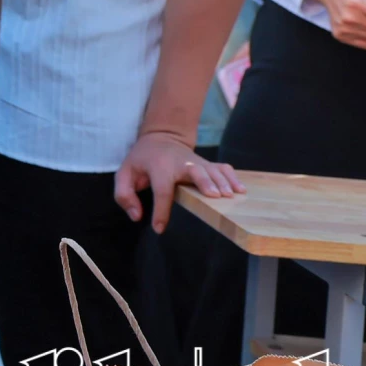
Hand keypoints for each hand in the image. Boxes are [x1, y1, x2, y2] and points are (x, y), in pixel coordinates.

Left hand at [114, 130, 243, 232]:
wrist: (161, 136)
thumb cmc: (142, 160)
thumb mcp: (124, 173)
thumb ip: (124, 195)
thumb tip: (137, 216)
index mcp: (158, 167)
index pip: (161, 189)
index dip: (161, 210)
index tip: (159, 228)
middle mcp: (180, 163)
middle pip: (194, 171)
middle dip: (204, 183)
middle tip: (214, 197)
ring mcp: (196, 161)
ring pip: (211, 170)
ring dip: (222, 182)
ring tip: (232, 196)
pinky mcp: (206, 163)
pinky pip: (222, 168)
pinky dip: (232, 177)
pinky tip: (241, 190)